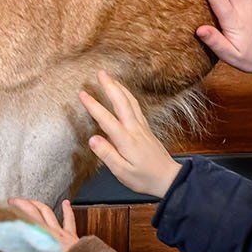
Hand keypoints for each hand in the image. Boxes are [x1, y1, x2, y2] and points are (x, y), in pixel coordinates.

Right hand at [10, 197, 79, 251]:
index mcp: (42, 239)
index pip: (26, 219)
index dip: (16, 211)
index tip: (7, 208)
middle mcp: (50, 232)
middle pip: (34, 212)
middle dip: (24, 204)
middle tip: (14, 201)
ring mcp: (61, 233)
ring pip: (48, 212)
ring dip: (38, 204)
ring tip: (31, 200)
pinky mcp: (72, 236)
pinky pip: (69, 220)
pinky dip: (67, 210)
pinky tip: (66, 203)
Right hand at [81, 71, 181, 198]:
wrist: (169, 179)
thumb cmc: (145, 178)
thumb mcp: (122, 172)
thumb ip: (107, 155)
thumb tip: (93, 139)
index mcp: (126, 140)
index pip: (106, 119)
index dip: (93, 105)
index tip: (82, 94)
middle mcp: (134, 129)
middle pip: (121, 102)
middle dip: (110, 86)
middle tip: (100, 72)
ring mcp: (142, 127)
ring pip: (130, 101)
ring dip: (119, 87)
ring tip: (110, 77)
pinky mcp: (146, 128)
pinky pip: (136, 106)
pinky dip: (128, 95)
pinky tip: (124, 93)